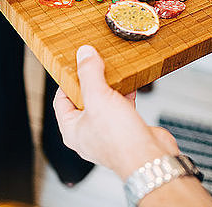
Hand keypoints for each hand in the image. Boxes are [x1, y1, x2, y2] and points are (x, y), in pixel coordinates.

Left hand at [54, 45, 178, 179]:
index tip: (75, 66)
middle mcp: (87, 133)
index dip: (67, 81)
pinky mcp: (125, 130)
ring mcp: (107, 132)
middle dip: (91, 82)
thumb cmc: (121, 141)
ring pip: (103, 103)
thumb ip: (89, 74)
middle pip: (83, 100)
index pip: (60, 100)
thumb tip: (84, 54)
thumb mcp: (99, 98)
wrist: (150, 157)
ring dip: (109, 87)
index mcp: (72, 130)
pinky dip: (124, 95)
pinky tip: (130, 84)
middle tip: (95, 66)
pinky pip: (121, 107)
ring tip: (111, 72)